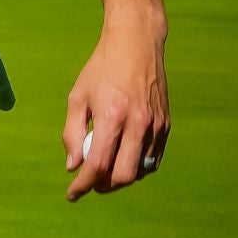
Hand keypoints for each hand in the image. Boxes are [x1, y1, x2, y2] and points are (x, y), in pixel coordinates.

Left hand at [61, 16, 169, 200]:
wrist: (136, 43)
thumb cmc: (101, 68)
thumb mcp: (78, 96)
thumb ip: (72, 133)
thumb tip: (73, 166)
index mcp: (112, 115)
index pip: (97, 164)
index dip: (83, 185)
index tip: (72, 194)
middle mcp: (137, 123)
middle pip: (123, 176)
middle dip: (104, 186)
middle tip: (91, 181)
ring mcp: (155, 125)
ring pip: (141, 171)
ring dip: (121, 177)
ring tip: (106, 168)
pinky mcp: (166, 124)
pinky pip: (153, 159)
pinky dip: (138, 167)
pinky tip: (124, 159)